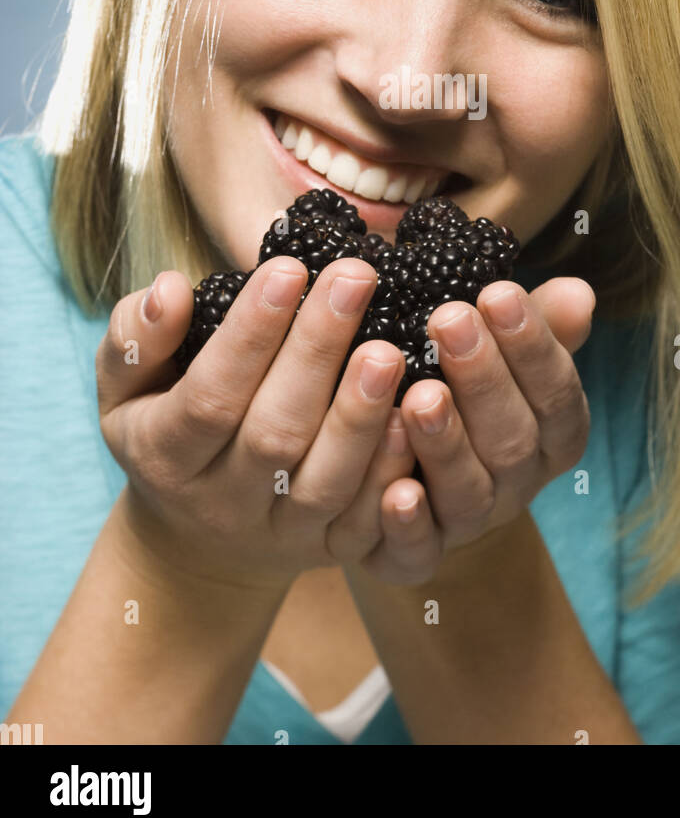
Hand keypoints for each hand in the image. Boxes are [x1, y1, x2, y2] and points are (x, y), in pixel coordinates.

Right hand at [95, 256, 419, 592]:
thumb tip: (169, 290)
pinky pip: (366, 522)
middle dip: (318, 351)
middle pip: (274, 433)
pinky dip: (393, 474)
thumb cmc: (164, 425)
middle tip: (355, 277)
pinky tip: (415, 416)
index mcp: (165, 454)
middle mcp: (222, 502)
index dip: (249, 335)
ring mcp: (281, 533)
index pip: (208, 396)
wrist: (196, 537)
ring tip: (391, 347)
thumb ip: (136, 336)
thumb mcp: (126, 385)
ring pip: (325, 482)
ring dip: (361, 415)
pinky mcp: (330, 550)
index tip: (288, 267)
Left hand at [350, 277, 593, 585]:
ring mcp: (466, 524)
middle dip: (483, 379)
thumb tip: (577, 292)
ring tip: (419, 395)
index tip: (498, 293)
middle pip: (512, 440)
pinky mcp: (415, 559)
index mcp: (549, 434)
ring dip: (446, 445)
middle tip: (449, 319)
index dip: (533, 346)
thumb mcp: (500, 349)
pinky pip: (418, 551)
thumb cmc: (463, 389)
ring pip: (468, 493)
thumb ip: (537, 325)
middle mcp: (516, 485)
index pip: (557, 394)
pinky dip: (409, 524)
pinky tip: (395, 490)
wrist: (408, 475)